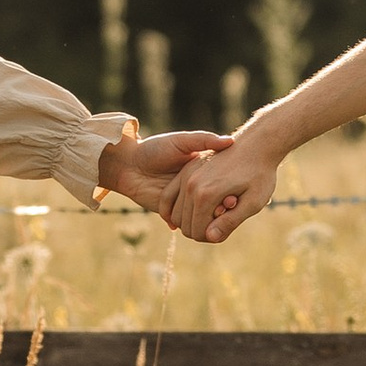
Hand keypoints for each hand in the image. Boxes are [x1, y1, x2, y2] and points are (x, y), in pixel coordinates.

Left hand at [98, 127, 228, 216]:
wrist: (128, 165)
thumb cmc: (155, 148)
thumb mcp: (182, 141)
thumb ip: (204, 140)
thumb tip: (229, 141)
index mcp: (200, 170)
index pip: (223, 183)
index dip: (231, 189)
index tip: (237, 193)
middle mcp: (194, 188)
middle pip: (216, 202)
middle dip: (224, 207)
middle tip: (231, 207)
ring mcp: (183, 202)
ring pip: (203, 216)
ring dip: (211, 219)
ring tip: (219, 217)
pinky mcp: (171, 213)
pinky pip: (185, 224)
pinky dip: (194, 226)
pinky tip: (203, 225)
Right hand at [170, 133, 282, 242]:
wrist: (258, 144)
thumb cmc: (261, 174)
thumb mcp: (253, 202)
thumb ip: (231, 221)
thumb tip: (210, 236)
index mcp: (207, 195)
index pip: (199, 231)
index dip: (212, 236)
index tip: (226, 230)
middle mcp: (192, 185)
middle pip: (186, 225)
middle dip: (201, 230)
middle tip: (221, 224)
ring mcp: (186, 175)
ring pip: (176, 213)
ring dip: (191, 220)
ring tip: (213, 215)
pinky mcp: (186, 169)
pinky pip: (170, 196)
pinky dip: (176, 208)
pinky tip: (194, 210)